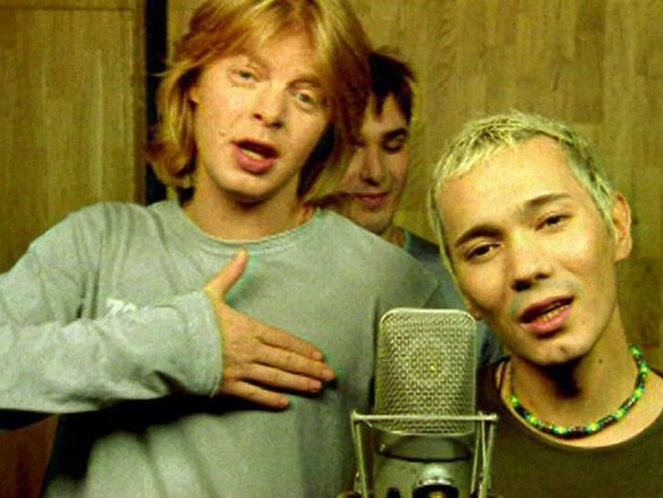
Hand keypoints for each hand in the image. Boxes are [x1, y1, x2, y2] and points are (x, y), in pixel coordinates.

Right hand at [205, 249, 335, 408]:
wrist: (166, 344)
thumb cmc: (189, 318)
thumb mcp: (211, 293)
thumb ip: (231, 275)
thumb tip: (243, 253)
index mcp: (248, 328)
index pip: (283, 339)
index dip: (303, 348)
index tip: (319, 355)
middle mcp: (249, 350)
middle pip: (286, 360)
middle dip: (310, 368)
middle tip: (330, 376)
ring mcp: (240, 369)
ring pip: (276, 378)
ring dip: (298, 383)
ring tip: (316, 388)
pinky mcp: (227, 386)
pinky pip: (254, 394)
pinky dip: (270, 399)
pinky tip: (285, 403)